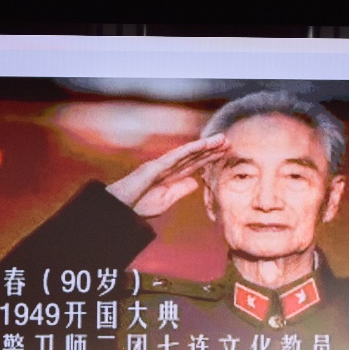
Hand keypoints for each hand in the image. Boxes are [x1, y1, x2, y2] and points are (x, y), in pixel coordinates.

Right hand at [105, 133, 227, 218]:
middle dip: (211, 148)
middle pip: (194, 156)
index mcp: (171, 176)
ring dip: (205, 145)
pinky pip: (175, 157)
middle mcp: (167, 167)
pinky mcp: (154, 167)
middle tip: (228, 140)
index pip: (195, 164)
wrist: (120, 209)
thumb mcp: (166, 201)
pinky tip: (203, 145)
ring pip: (187, 153)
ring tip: (221, 139)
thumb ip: (180, 191)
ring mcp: (161, 165)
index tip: (225, 151)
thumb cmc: (139, 206)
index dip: (210, 157)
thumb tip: (195, 182)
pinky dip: (190, 150)